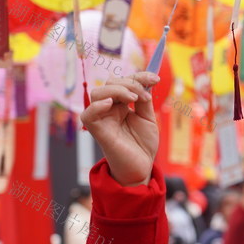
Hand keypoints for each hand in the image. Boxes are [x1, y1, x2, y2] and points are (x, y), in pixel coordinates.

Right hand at [81, 72, 159, 186]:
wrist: (142, 167)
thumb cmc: (143, 145)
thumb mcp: (148, 118)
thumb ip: (144, 100)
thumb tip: (146, 81)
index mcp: (120, 104)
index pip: (123, 81)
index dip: (138, 76)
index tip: (155, 79)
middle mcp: (108, 109)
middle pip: (110, 83)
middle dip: (130, 83)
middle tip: (145, 96)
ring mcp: (102, 119)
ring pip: (98, 93)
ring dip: (118, 90)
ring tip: (134, 99)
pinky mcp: (98, 131)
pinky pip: (88, 114)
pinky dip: (97, 106)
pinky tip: (112, 103)